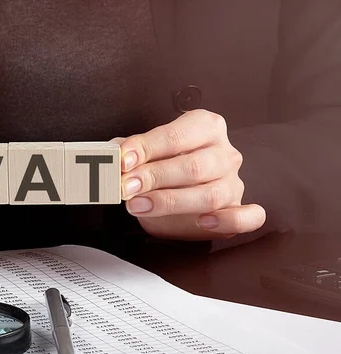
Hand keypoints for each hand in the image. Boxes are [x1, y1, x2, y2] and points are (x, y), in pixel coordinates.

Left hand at [115, 109, 265, 239]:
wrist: (179, 192)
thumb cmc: (163, 164)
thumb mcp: (145, 153)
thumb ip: (129, 151)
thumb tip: (110, 155)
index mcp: (205, 127)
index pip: (177, 135)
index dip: (147, 147)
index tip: (123, 160)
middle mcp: (224, 153)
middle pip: (194, 166)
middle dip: (155, 177)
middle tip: (126, 187)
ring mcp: (234, 182)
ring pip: (211, 194)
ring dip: (171, 202)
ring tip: (138, 206)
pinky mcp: (238, 208)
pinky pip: (247, 216)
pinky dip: (227, 221)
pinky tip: (202, 223)